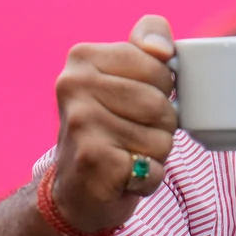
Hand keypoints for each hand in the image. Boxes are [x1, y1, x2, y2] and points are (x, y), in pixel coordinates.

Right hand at [50, 15, 177, 234]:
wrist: (75, 189)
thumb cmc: (110, 126)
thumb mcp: (127, 76)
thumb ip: (148, 46)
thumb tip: (162, 48)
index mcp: (83, 57)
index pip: (160, 65)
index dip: (162, 89)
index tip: (135, 101)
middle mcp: (74, 85)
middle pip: (161, 103)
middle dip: (160, 125)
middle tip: (131, 133)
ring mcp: (81, 122)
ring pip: (162, 137)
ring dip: (154, 153)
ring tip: (125, 153)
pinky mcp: (92, 159)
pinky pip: (153, 168)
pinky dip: (148, 178)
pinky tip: (123, 176)